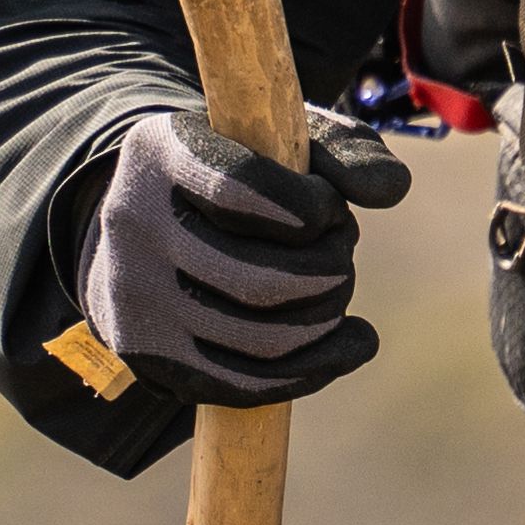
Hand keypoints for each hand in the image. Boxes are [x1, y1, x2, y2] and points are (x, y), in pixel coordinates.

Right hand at [91, 100, 402, 402]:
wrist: (148, 228)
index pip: (239, 190)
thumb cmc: (239, 174)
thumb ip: (347, 151)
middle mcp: (132, 227)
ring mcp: (136, 300)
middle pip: (256, 280)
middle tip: (340, 253)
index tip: (326, 209)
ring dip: (325, 317)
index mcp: (160, 153)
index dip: (307, 209)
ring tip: (336, 288)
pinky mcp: (152, 357)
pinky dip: (318, 367)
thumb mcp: (286, 140)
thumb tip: (392, 190)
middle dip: (329, 269)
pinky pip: (248, 383)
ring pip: (260, 339)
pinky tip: (351, 342)